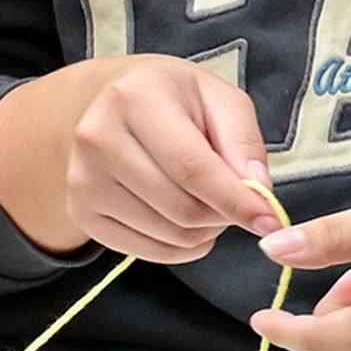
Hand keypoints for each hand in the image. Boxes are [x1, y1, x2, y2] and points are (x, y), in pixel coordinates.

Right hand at [0, 55, 278, 263]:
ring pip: (166, 233)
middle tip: (240, 202)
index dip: (236, 200)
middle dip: (224, 215)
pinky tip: (187, 222)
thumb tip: (259, 192)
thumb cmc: (175, 99)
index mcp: (134, 98)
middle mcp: (97, 139)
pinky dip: (179, 247)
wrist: (111, 104)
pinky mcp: (80, 212)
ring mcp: (82, 180)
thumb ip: (244, 141)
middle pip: (179, 207)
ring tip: (210, 203)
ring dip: (205, 231)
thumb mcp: (220, 98)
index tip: (270, 220)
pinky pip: (144, 252)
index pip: (191, 167)